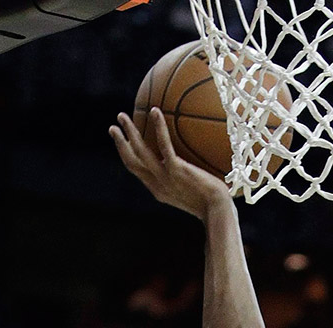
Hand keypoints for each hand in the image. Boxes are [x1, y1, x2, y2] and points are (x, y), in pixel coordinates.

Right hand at [109, 108, 232, 219]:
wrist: (219, 211)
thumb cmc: (213, 204)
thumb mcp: (194, 195)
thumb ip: (187, 182)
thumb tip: (194, 168)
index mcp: (158, 190)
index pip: (138, 172)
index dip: (127, 157)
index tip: (122, 143)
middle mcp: (157, 184)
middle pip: (131, 161)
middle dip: (120, 144)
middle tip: (113, 127)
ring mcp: (165, 177)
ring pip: (139, 151)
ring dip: (129, 132)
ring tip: (122, 116)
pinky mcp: (176, 170)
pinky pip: (164, 144)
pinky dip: (158, 127)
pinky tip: (155, 111)